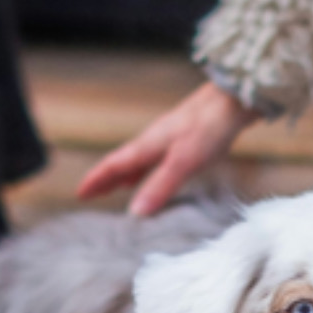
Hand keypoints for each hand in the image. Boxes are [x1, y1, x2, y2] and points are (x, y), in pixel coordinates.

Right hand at [77, 81, 262, 216]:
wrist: (232, 101)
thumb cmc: (208, 128)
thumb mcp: (183, 162)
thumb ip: (160, 186)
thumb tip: (135, 212)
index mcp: (148, 145)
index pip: (114, 165)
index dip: (97, 180)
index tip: (80, 194)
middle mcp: (153, 140)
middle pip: (123, 162)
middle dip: (106, 179)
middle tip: (92, 194)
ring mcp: (169, 138)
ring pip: (139, 159)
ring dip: (126, 175)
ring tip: (118, 188)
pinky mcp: (185, 138)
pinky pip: (157, 157)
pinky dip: (148, 169)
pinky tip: (155, 173)